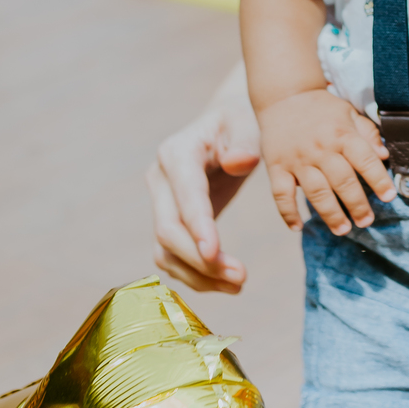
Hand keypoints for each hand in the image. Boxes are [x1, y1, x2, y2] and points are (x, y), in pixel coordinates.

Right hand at [149, 72, 259, 293]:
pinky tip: (226, 283)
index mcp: (177, 153)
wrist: (227, 125)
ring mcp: (161, 202)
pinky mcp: (170, 220)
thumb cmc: (241, 122)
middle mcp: (160, 179)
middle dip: (201, 260)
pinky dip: (197, 275)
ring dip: (199, 274)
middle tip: (241, 277)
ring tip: (238, 285)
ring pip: (166, 251)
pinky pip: (174, 256)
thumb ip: (244, 142)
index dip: (198, 227)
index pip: (184, 196)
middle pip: (168, 230)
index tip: (216, 254)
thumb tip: (238, 163)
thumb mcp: (247, 123)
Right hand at [258, 87, 394, 235]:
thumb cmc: (322, 108)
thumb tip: (384, 156)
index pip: (365, 160)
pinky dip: (288, 213)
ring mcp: (297, 159)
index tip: (389, 197)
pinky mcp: (277, 167)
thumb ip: (368, 134)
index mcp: (342, 135)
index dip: (379, 180)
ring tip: (342, 230)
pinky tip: (298, 227)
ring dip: (330, 214)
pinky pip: (281, 194)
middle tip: (366, 221)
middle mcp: (321, 149)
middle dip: (357, 205)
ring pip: (316, 192)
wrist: (284, 95)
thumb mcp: (349, 113)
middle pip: (342, 181)